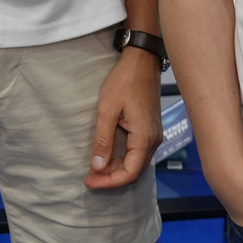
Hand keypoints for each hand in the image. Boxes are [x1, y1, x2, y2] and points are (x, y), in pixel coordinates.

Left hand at [85, 49, 161, 189]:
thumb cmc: (125, 81)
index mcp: (144, 138)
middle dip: (111, 178)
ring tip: (94, 169)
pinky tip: (107, 156)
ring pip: (135, 162)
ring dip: (116, 169)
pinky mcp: (149, 129)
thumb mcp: (107, 110)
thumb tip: (98, 167)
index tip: (89, 181)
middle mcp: (153, 140)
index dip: (109, 182)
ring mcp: (153, 135)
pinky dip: (122, 158)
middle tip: (89, 178)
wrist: (141, 60)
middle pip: (133, 171)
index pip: (129, 173)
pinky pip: (137, 152)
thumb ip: (103, 140)